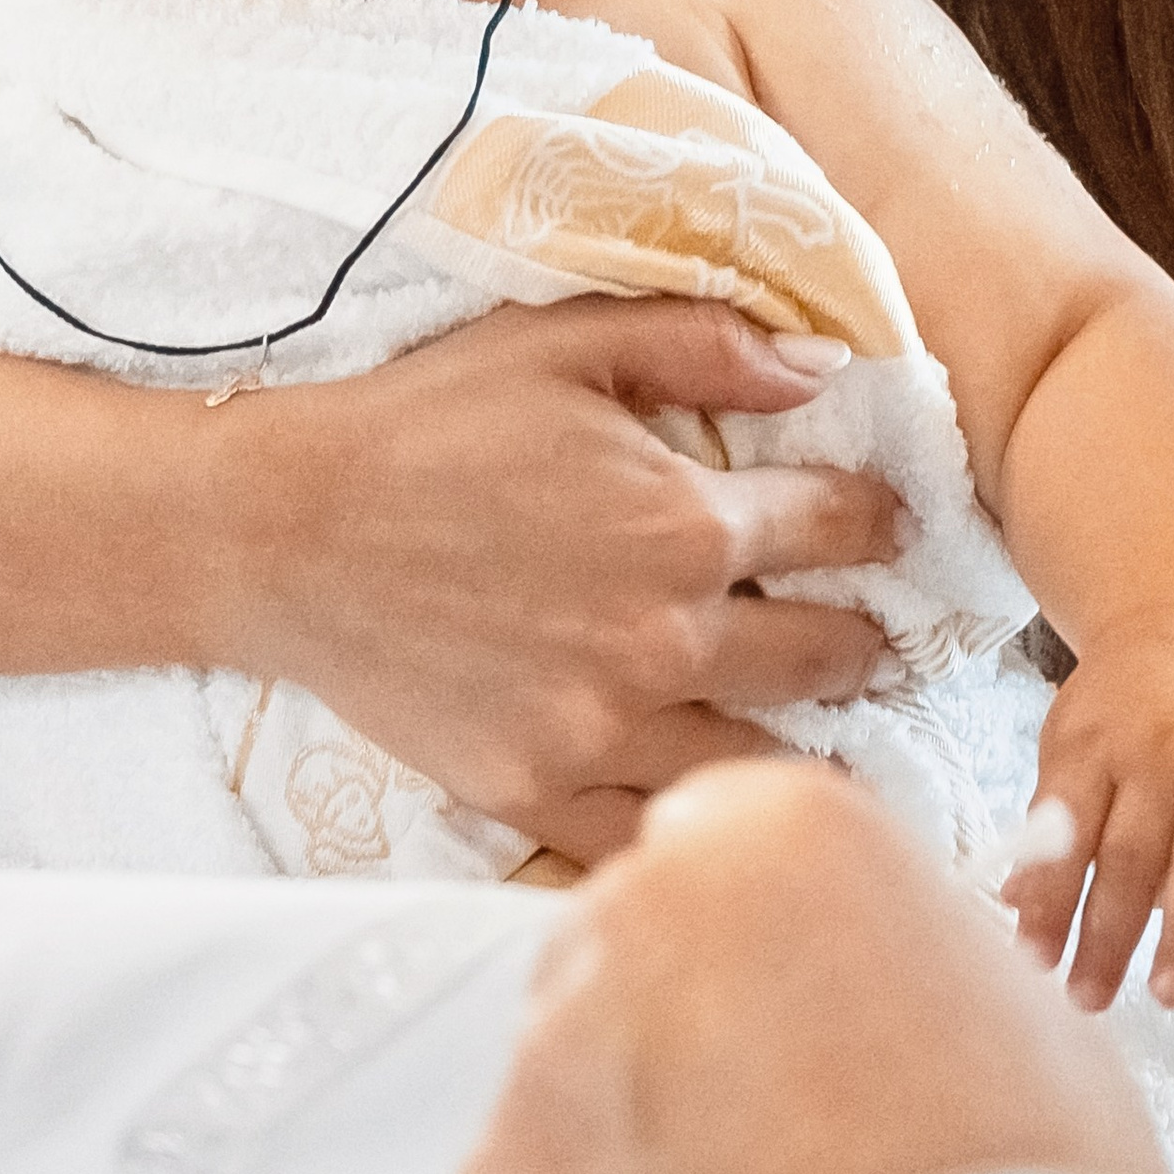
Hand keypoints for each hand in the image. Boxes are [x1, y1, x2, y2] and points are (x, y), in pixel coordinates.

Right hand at [232, 299, 900, 863]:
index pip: (839, 527)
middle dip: (866, 639)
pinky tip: (719, 806)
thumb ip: (703, 342)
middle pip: (826, 655)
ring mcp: (600, 730)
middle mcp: (661, 638)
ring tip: (832, 738)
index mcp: (681, 522)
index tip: (891, 523)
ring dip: (808, 744)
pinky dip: (696, 820)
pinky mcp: (534, 792)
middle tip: (881, 639)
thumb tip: (822, 366)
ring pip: (761, 761)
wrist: (282, 531)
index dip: (879, 518)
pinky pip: (652, 832)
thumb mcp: (563, 341)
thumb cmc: (424, 422)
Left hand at [454, 759, 1172, 1173]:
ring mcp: (550, 1061)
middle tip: (772, 1159)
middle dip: (677, 1048)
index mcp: (772, 831)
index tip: (789, 1023)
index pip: (720, 846)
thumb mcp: (1003, 1008)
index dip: (756, 947)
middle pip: (628, 961)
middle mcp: (635, 910)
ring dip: (633, 1168)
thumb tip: (866, 1008)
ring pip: (574, 1101)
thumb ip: (888, 969)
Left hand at [1007, 625, 1173, 1009]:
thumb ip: (1052, 820)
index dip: (1049, 896)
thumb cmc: (1128, 701)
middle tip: (1087, 999)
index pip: (1066, 829)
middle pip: (1134, 853)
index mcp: (1098, 742)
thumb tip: (1018, 907)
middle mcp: (1166, 753)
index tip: (1031, 960)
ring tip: (1165, 994)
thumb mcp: (1074, 737)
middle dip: (1108, 934)